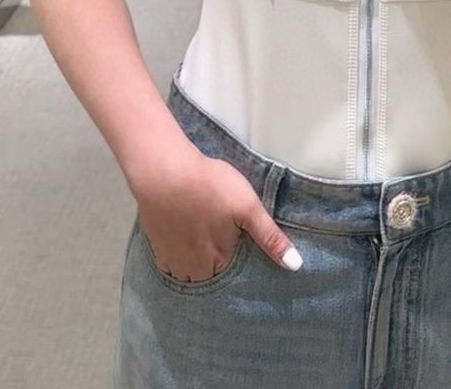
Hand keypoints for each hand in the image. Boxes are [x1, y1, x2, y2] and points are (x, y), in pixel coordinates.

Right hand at [135, 149, 302, 281]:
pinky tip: (183, 241)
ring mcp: (171, 259)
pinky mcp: (155, 246)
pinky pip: (170, 263)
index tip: (242, 255)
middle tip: (223, 248)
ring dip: (197, 265)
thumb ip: (270, 237)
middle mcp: (192, 270)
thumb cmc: (209, 186)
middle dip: (218, 268)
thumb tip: (295, 266)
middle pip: (210, 278)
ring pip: (188, 272)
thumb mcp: (249, 207)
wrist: (164, 171)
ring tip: (205, 247)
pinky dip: (178, 257)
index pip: (233, 278)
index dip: (239, 267)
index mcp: (217, 263)